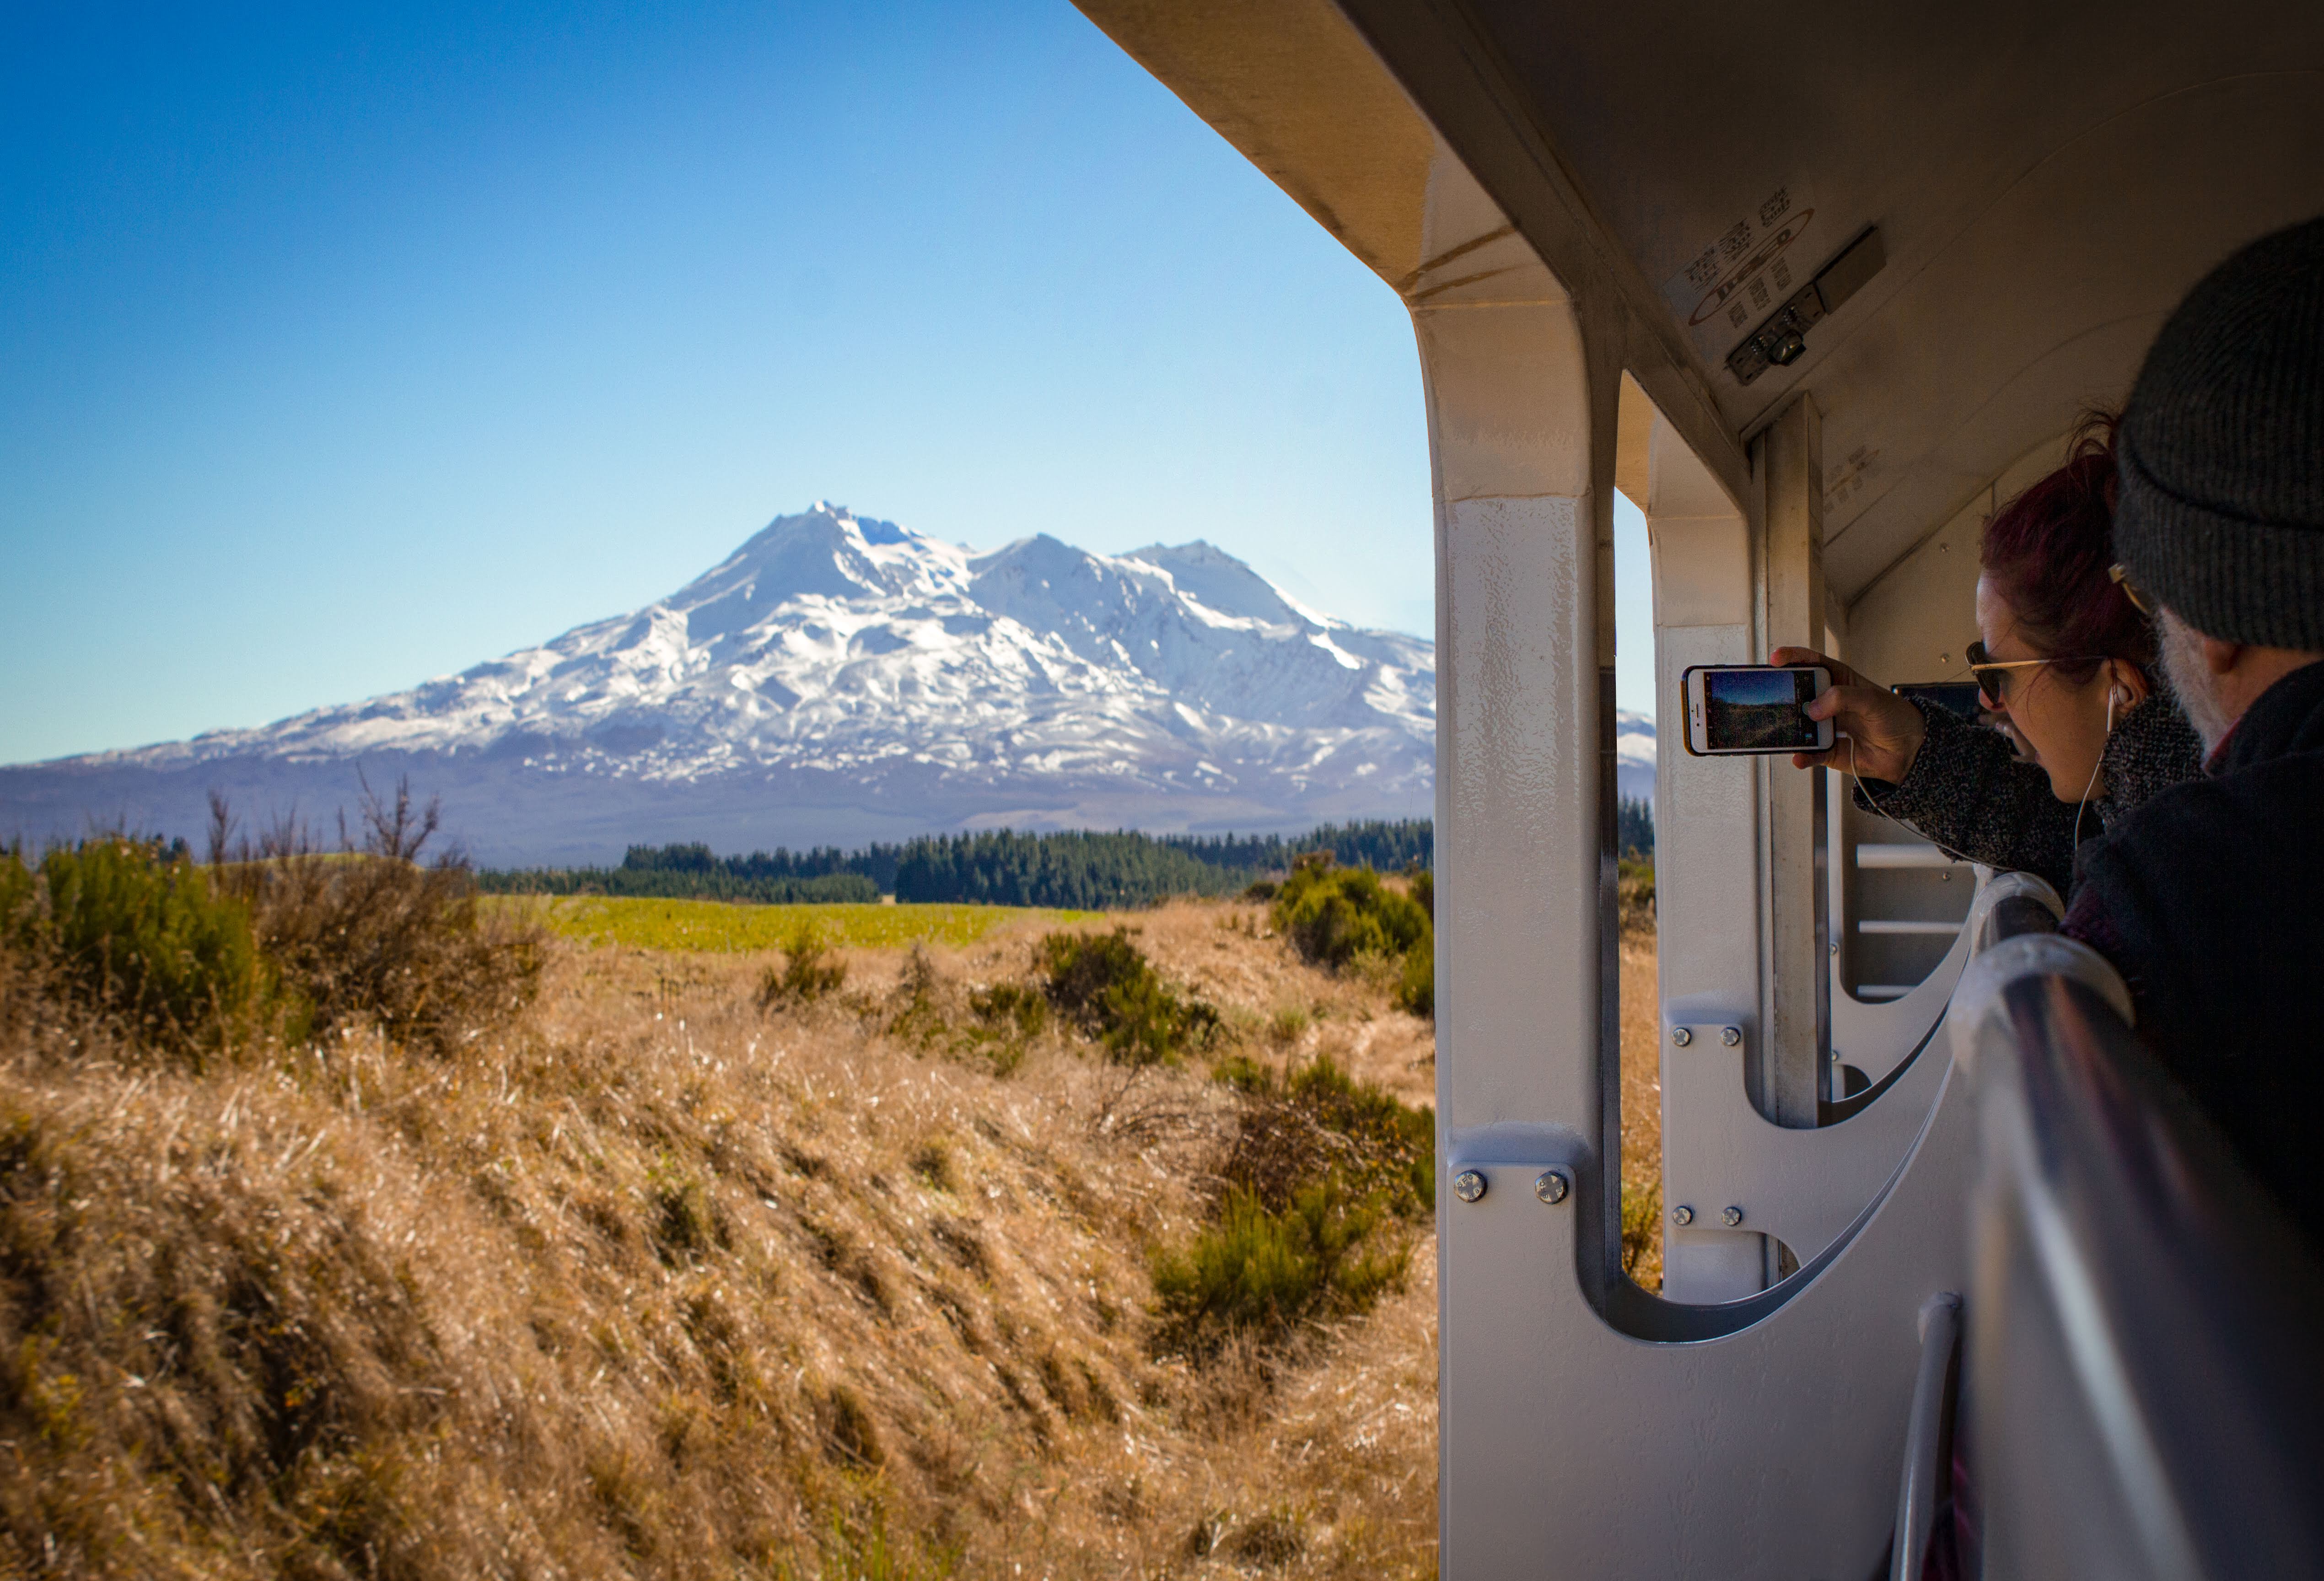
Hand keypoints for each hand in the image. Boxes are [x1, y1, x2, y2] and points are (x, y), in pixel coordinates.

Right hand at [1769, 646, 1926, 779]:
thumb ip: (1842, 698)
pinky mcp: (1827, 750)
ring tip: (1785, 731)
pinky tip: (1800, 757)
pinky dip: (1803, 756)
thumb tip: (1813, 708)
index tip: (1776, 659)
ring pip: (1800, 725)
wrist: (1909, 751)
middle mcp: (1829, 703)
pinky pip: (1810, 753)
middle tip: (1775, 699)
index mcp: (1839, 681)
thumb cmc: (1896, 718)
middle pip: (1799, 695)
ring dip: (1791, 729)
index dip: (1794, 658)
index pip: (1813, 664)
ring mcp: (1826, 726)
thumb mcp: (1872, 701)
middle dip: (1785, 696)